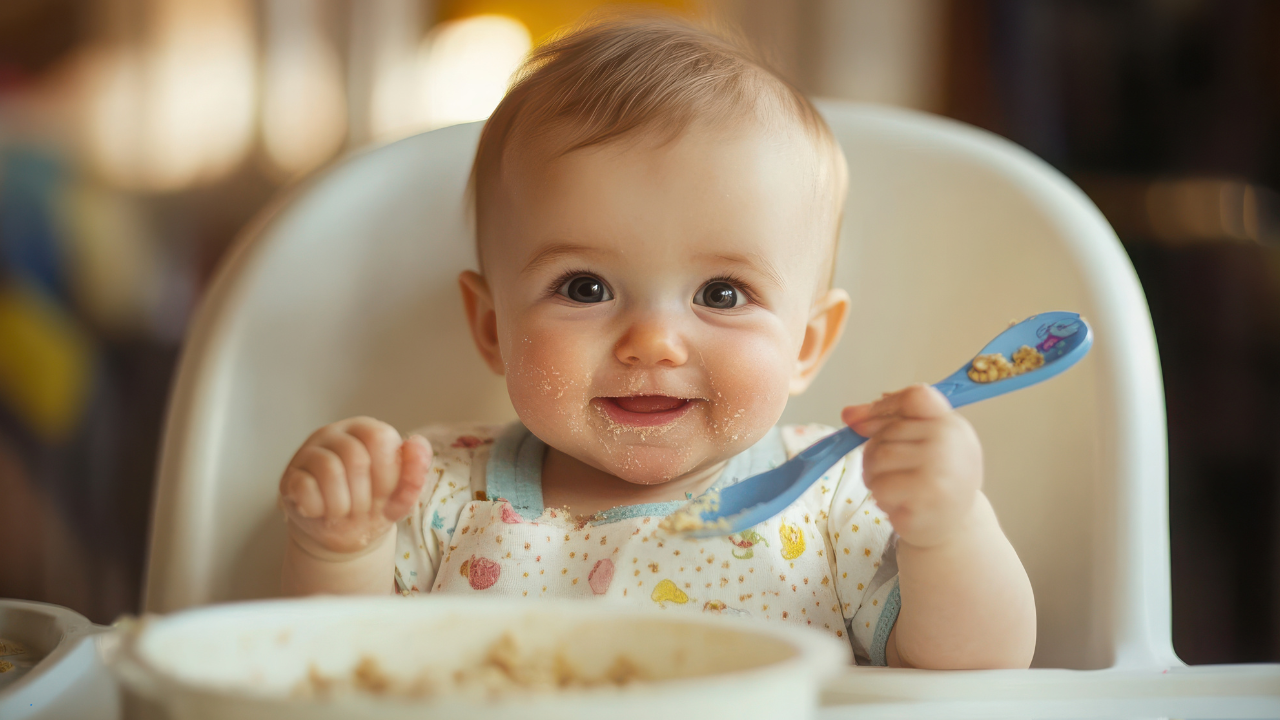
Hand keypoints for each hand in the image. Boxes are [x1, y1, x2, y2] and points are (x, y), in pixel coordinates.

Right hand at [279, 417, 432, 554]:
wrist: (341, 533)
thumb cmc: (372, 506)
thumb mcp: (398, 497)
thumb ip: (413, 474)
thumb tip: (417, 444)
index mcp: (366, 430)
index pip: (380, 437)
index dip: (387, 472)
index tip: (385, 494)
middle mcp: (335, 434)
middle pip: (355, 456)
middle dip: (365, 495)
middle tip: (363, 510)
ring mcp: (308, 452)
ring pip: (329, 469)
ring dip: (342, 505)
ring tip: (343, 513)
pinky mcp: (289, 475)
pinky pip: (304, 487)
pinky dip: (319, 508)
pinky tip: (321, 511)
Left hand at [841, 384, 982, 548]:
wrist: (954, 527)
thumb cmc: (934, 479)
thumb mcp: (923, 443)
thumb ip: (889, 421)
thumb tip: (849, 413)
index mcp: (952, 424)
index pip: (914, 397)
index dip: (881, 408)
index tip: (859, 422)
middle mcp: (950, 443)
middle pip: (886, 433)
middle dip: (875, 454)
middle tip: (893, 473)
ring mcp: (939, 471)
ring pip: (877, 459)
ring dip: (875, 476)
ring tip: (895, 487)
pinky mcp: (925, 500)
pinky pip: (880, 488)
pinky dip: (882, 498)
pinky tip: (900, 503)